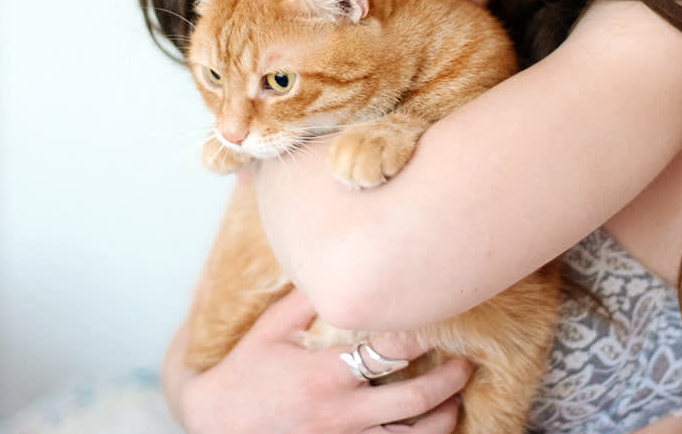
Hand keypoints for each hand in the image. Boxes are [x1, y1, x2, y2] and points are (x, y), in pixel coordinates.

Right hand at [180, 289, 471, 432]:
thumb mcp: (270, 329)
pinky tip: (429, 426)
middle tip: (466, 360)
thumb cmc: (244, 374)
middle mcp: (341, 412)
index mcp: (326, 373)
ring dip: (444, 416)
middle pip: (418, 398)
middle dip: (451, 377)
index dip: (422, 334)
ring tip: (455, 397)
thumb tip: (337, 263)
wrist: (216, 426)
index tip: (440, 318)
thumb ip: (306, 298)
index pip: (391, 351)